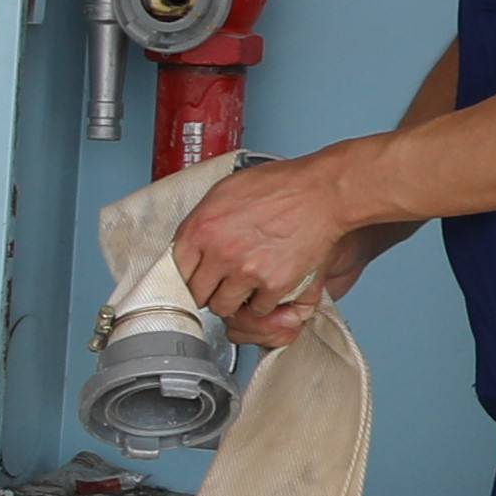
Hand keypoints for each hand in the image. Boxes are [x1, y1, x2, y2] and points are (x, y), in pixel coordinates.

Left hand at [170, 146, 388, 338]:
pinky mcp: (274, 285)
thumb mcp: (224, 192)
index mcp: (201, 228)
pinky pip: (257, 310)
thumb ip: (201, 221)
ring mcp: (247, 271)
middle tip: (220, 283)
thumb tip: (187, 244)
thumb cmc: (279, 186)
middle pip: (196, 295)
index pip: (173, 272)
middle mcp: (220, 253)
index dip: (184, 277)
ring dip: (232, 301)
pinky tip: (267, 285)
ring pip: (223, 308)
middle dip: (207, 291)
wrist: (322, 193)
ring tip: (243, 286)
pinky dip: (262, 302)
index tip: (192, 280)